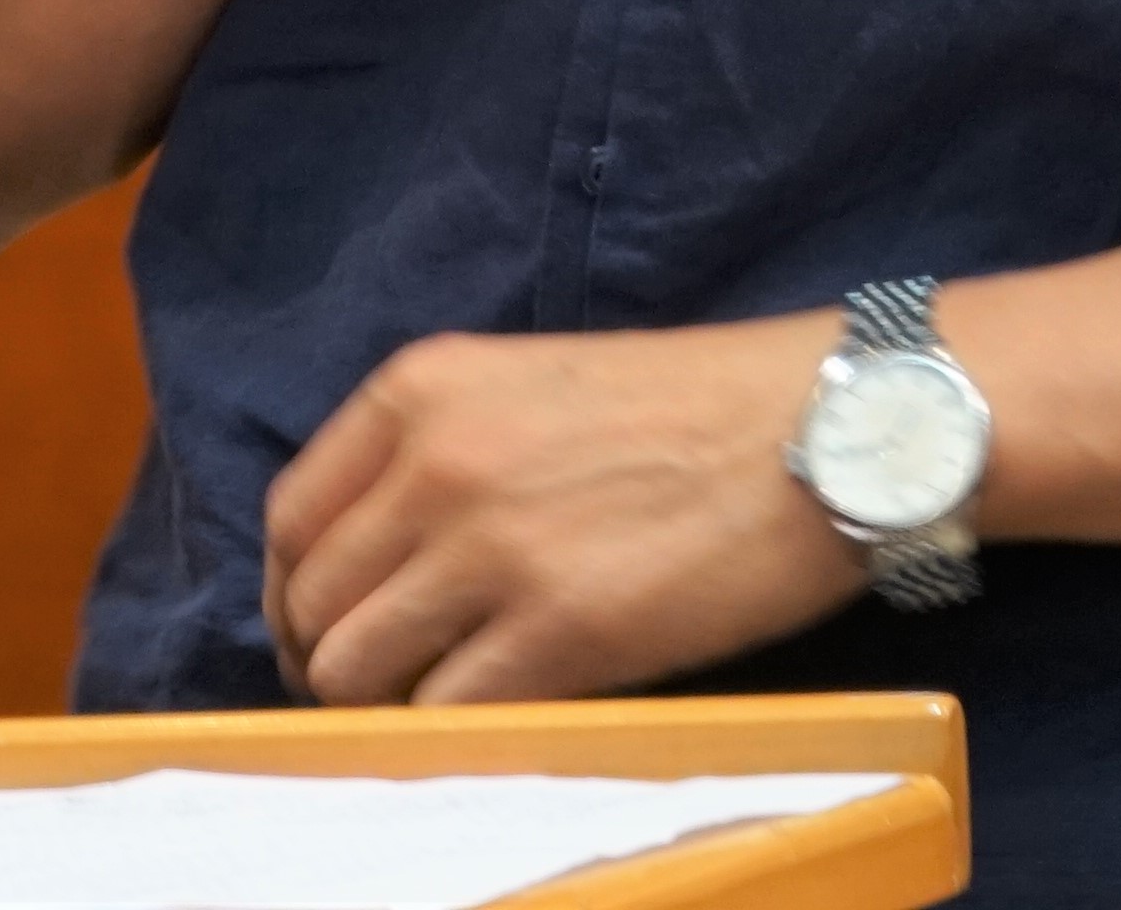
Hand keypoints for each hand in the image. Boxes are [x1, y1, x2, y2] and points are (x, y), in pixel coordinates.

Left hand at [264, 316, 865, 705]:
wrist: (828, 428)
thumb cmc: (699, 406)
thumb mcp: (535, 384)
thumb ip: (443, 450)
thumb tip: (376, 560)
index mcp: (422, 390)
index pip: (292, 517)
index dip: (296, 593)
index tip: (324, 629)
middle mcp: (437, 463)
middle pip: (314, 605)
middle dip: (332, 662)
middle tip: (383, 689)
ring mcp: (493, 550)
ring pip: (358, 671)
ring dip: (384, 707)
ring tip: (439, 707)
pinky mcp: (558, 633)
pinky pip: (444, 717)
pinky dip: (451, 737)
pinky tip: (497, 722)